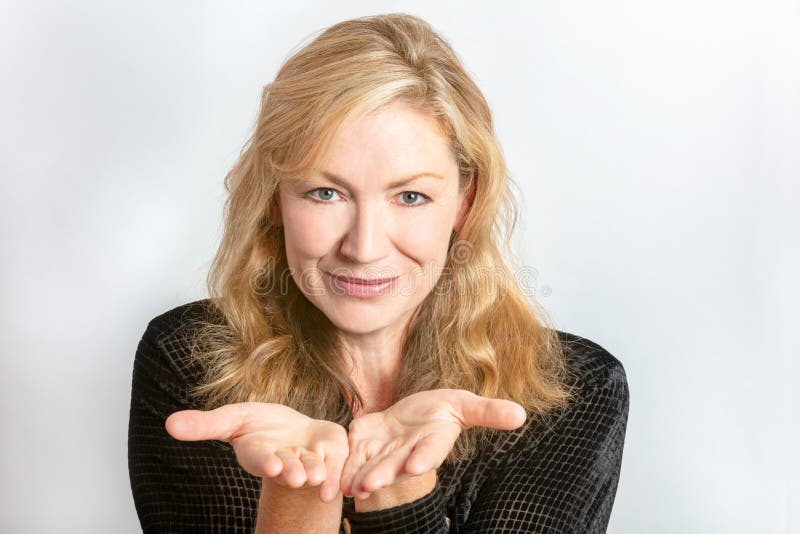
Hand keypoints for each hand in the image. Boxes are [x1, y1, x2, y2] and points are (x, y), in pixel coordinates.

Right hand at [165, 403, 347, 502]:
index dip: (266, 461)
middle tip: (297, 476)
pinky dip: (339, 473)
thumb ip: (206, 426)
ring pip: (314, 469)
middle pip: (289, 468)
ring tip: (315, 475)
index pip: (261, 459)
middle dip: (292, 472)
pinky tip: (339, 483)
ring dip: (316, 473)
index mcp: (262, 454)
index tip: (272, 464)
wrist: (297, 431)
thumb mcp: (233, 420)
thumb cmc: (261, 426)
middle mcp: (287, 462)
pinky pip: (338, 465)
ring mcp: (310, 462)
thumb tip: (169, 424)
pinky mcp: (333, 455)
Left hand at [340, 389, 525, 498]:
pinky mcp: (364, 447)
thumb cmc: (442, 409)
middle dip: (385, 474)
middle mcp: (408, 453)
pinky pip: (352, 459)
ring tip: (351, 486)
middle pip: (396, 465)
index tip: (417, 465)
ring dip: (361, 478)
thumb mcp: (465, 404)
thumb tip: (521, 415)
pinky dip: (343, 468)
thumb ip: (488, 412)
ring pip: (371, 468)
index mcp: (433, 441)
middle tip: (372, 483)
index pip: (431, 451)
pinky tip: (334, 477)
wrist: (411, 414)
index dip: (425, 457)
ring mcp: (385, 453)